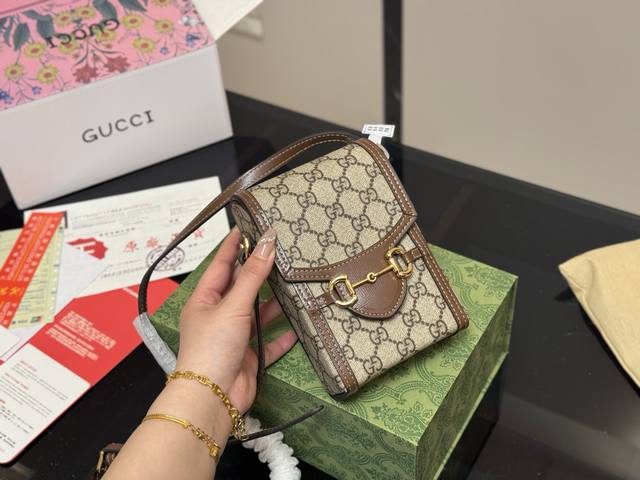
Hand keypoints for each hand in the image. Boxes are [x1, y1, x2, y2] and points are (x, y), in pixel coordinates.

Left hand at [175, 227, 295, 413]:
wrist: (213, 397)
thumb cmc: (213, 347)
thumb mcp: (233, 305)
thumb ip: (254, 275)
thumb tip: (267, 241)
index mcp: (205, 299)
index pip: (223, 264)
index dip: (236, 244)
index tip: (251, 225)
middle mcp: (219, 315)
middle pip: (243, 288)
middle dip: (261, 272)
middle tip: (282, 251)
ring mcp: (234, 337)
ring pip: (258, 314)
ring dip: (275, 304)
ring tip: (296, 284)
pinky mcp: (249, 357)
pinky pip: (269, 342)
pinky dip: (283, 335)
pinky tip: (299, 326)